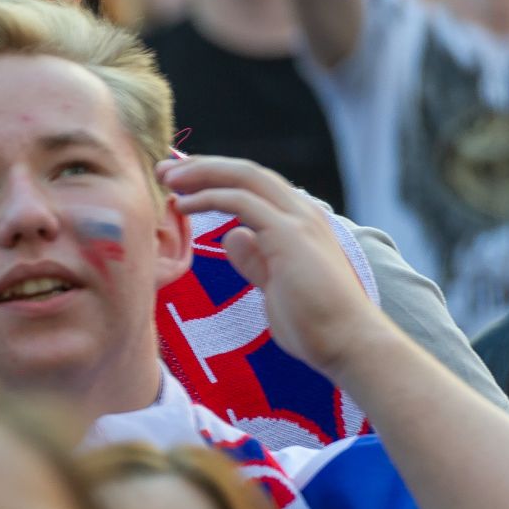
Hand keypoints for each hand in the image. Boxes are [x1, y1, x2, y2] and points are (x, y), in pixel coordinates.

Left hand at [157, 156, 385, 375]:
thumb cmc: (314, 321)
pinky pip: (241, 201)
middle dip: (202, 166)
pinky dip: (208, 197)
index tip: (180, 182)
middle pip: (246, 172)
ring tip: (165, 180)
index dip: (215, 177)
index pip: (253, 185)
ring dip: (200, 174)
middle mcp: (302, 212)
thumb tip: (233, 236)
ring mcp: (298, 220)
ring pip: (243, 177)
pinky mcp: (289, 234)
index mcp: (299, 221)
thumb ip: (256, 259)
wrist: (347, 342)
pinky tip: (182, 205)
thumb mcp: (274, 284)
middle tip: (162, 170)